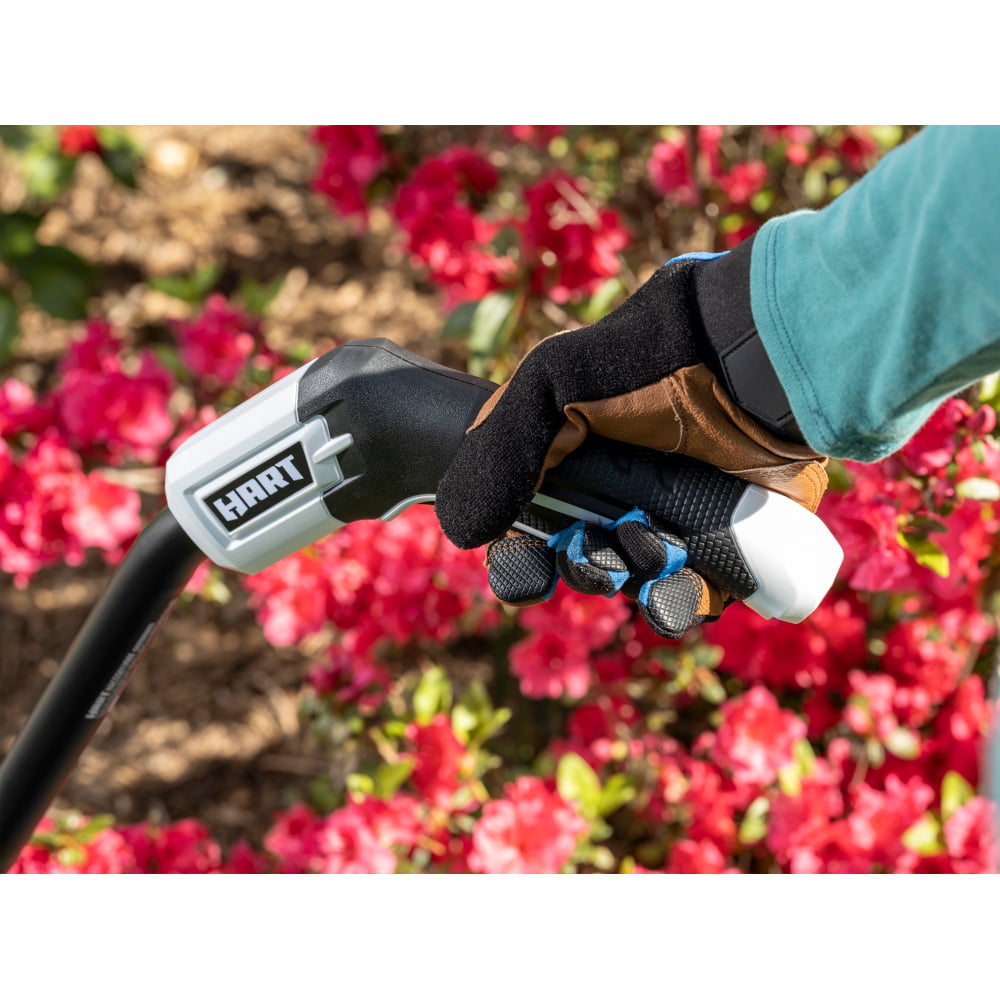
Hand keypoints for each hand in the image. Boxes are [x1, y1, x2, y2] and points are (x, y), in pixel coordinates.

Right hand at [435, 238, 829, 637]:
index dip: (520, 560)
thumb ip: (498, 448)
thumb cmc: (655, 363)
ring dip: (632, 580)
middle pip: (582, 565)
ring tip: (654, 546)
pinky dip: (682, 599)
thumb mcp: (553, 383)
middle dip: (584, 567)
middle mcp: (622, 494)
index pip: (529, 531)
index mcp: (574, 461)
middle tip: (599, 546)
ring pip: (636, 585)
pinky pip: (695, 596)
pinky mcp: (729, 543)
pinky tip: (684, 578)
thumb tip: (461, 530)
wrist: (759, 361)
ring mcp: (676, 521)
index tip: (526, 566)